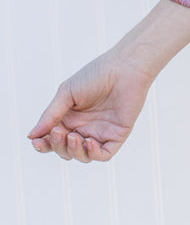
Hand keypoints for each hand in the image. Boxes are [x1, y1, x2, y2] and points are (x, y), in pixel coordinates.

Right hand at [26, 0, 189, 162]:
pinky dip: (93, 154)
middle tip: (59, 132)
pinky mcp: (117, 135)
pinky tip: (88, 141)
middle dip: (57, 146)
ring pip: (82, 156)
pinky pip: (103, 154)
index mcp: (70, 118)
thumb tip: (31, 136)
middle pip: (65, 150)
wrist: (124, 68)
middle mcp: (84, 128)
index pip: (53, 139)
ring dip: (73, 151)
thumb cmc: (95, 75)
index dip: (43, 145)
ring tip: (73, 137)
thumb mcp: (66, 94)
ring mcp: (100, 133)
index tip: (37, 142)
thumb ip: (50, 116)